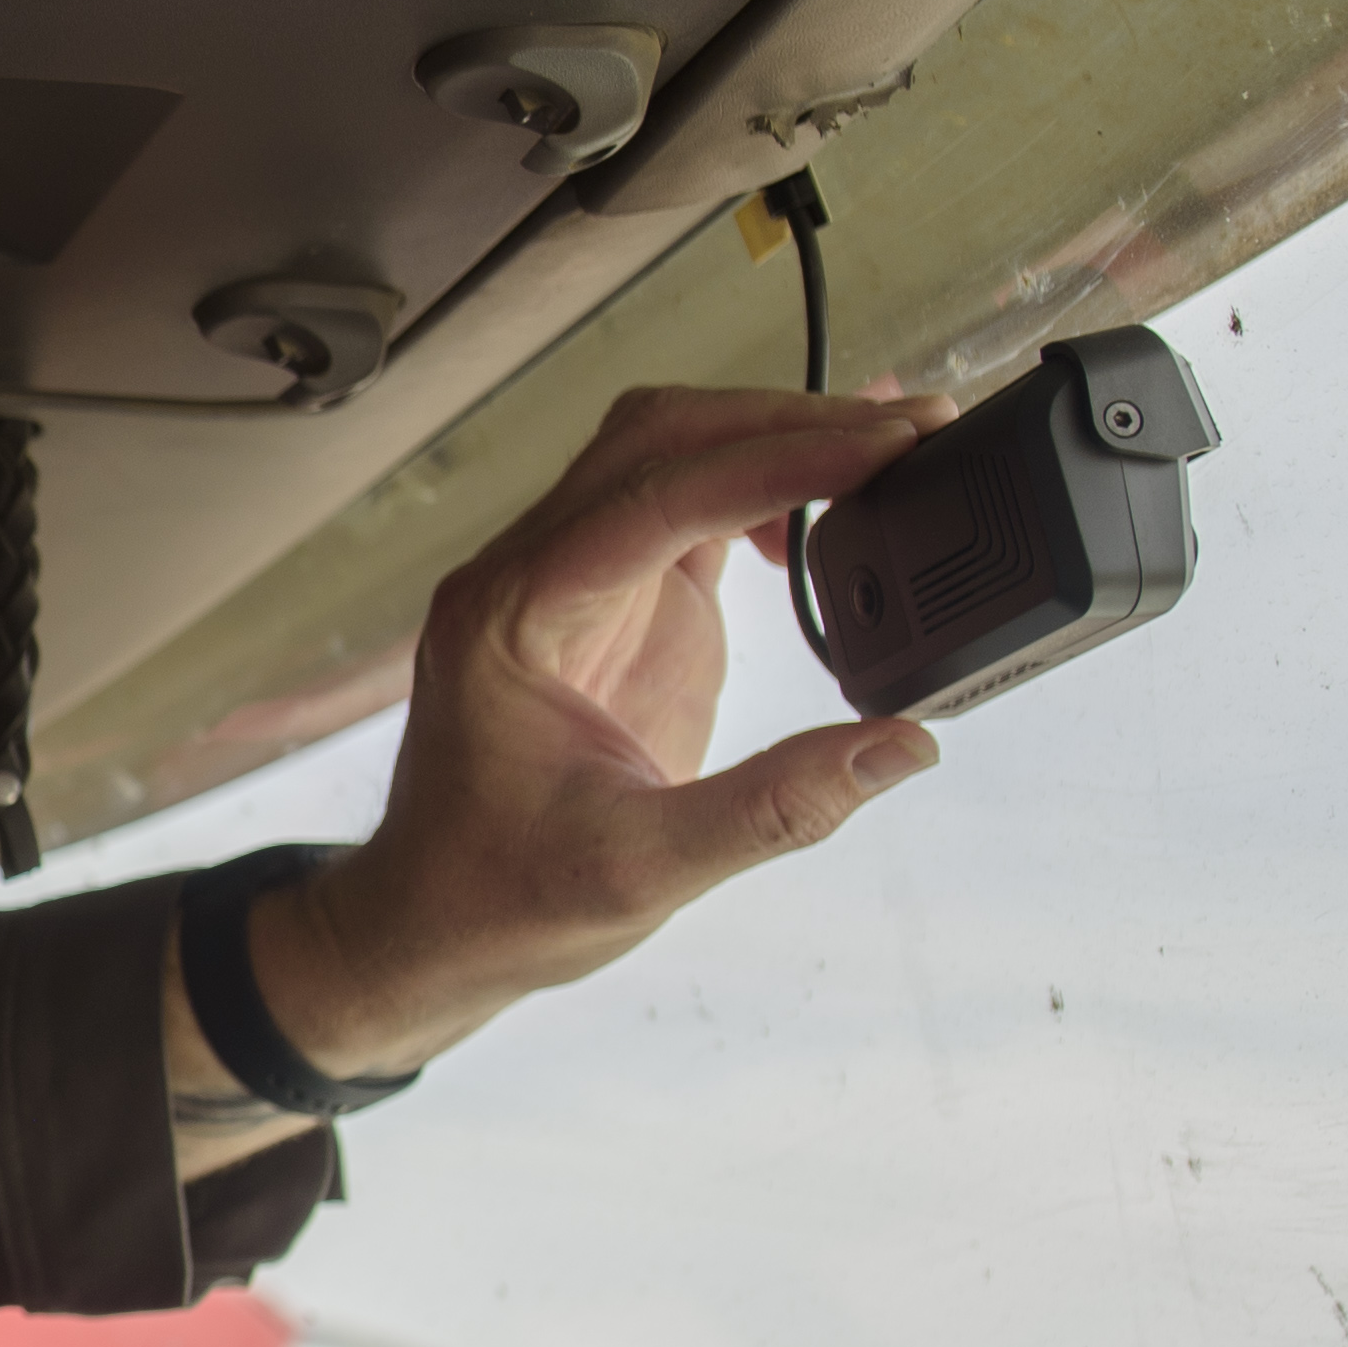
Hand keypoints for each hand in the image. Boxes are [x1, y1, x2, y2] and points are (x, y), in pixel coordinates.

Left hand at [252, 382, 956, 1081]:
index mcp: (512, 617)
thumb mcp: (643, 872)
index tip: (887, 444)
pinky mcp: (607, 605)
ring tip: (895, 448)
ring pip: (669, 456)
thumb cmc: (503, 897)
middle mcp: (526, 575)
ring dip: (775, 439)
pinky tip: (834, 505)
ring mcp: (566, 581)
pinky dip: (759, 488)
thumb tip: (904, 746)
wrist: (432, 924)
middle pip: (661, 439)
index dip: (779, 460)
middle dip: (789, 422)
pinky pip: (682, 510)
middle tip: (915, 430)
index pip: (655, 495)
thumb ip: (775, 809)